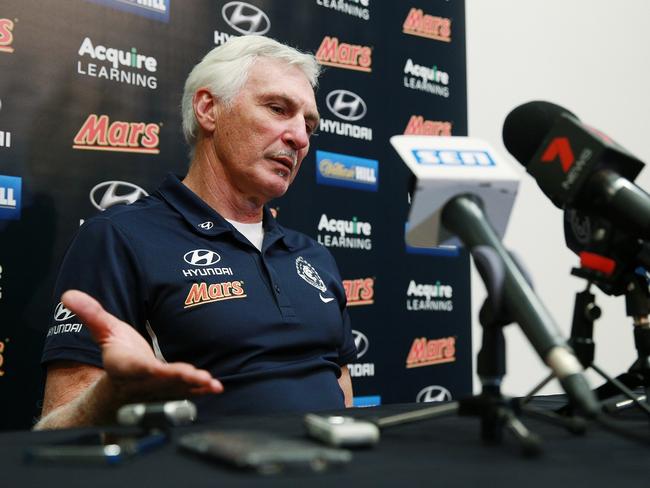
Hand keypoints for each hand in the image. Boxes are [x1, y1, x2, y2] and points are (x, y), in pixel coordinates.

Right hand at [61, 289, 223, 403]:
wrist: (118, 389)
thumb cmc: (117, 357)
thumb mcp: (104, 332)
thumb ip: (91, 314)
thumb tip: (68, 294)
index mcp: (126, 367)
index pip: (136, 368)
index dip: (147, 369)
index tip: (155, 369)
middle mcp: (144, 383)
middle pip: (161, 381)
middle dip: (178, 379)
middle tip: (197, 376)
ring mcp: (160, 390)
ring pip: (177, 390)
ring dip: (193, 386)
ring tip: (209, 383)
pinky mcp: (174, 392)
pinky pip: (188, 393)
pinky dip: (201, 390)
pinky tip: (215, 387)